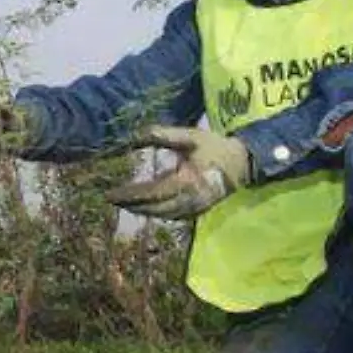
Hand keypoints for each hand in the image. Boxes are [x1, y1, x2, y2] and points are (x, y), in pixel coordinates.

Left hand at [105, 126, 252, 219]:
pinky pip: (172, 216)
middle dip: (132, 205)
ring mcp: (195, 208)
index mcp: (187, 181)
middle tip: (111, 199)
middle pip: (154, 208)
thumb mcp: (189, 137)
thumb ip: (162, 135)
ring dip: (142, 211)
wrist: (241, 163)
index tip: (111, 193)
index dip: (130, 195)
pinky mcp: (197, 212)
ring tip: (124, 203)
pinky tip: (144, 207)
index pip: (151, 192)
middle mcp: (190, 199)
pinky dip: (156, 213)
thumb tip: (134, 136)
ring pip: (162, 215)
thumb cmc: (214, 147)